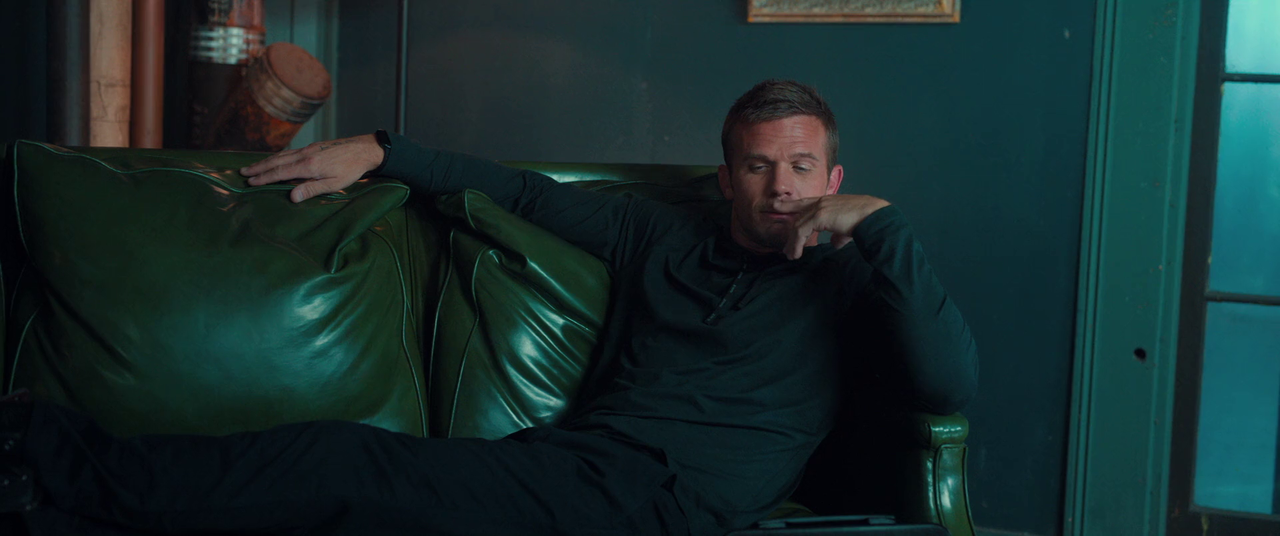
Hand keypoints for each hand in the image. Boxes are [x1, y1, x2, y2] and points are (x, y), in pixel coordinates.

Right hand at [239, 134, 384, 202]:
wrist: (364, 149)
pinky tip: (275, 160)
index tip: (250, 182)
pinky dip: (277, 157)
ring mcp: (308, 149)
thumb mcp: (334, 184)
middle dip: (258, 168)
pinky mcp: (313, 147)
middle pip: (276, 161)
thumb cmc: (351, 169)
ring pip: (282, 155)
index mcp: (308, 165)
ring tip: (253, 167)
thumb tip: (292, 197)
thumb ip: (312, 189)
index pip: (280, 172)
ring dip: (265, 161)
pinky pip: (290, 152)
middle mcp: (305, 154)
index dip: (264, 178)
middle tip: (242, 173)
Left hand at [769, 194, 891, 259]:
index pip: (804, 203)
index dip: (790, 206)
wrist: (874, 216)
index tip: (778, 207)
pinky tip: (797, 253)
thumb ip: (839, 235)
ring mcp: (819, 208)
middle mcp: (821, 202)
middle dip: (790, 233)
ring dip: (792, 243)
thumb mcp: (848, 228)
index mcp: (828, 201)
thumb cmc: (866, 221)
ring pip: (798, 226)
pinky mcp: (819, 216)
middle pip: (798, 216)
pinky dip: (797, 244)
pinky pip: (801, 231)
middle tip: (786, 248)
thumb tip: (835, 244)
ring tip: (791, 255)